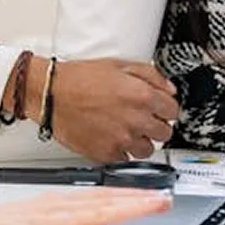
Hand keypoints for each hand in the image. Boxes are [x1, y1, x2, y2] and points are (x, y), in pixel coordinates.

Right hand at [0, 187, 169, 224]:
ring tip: (152, 207)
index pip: (99, 194)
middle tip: (166, 197)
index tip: (154, 191)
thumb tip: (85, 221)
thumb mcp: (32, 216)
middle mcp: (55, 208)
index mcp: (54, 202)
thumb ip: (58, 219)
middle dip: (137, 198)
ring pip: (95, 214)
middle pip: (104, 200)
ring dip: (126, 209)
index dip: (129, 192)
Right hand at [29, 57, 177, 161]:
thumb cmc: (79, 78)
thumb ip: (150, 75)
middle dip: (156, 125)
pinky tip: (112, 137)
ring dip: (141, 141)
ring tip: (127, 130)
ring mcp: (122, 140)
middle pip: (165, 133)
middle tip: (143, 118)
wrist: (51, 94)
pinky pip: (126, 159)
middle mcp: (135, 120)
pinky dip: (121, 151)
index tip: (159, 108)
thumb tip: (168, 89)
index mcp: (142, 96)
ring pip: (148, 150)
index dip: (165, 108)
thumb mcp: (118, 65)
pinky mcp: (107, 154)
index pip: (173, 110)